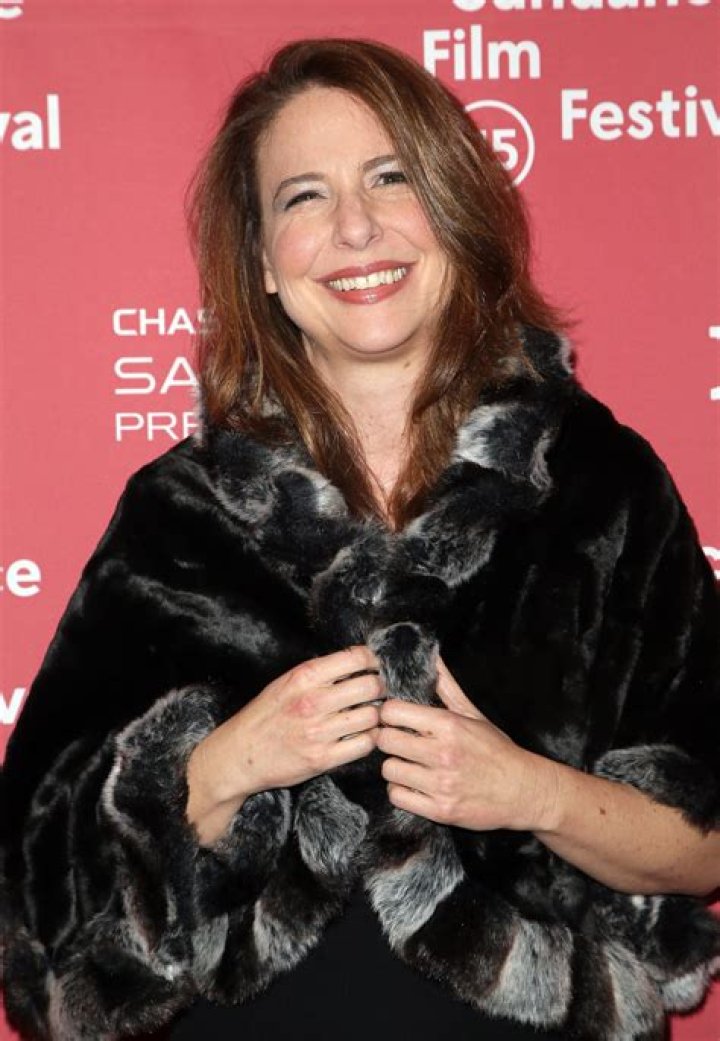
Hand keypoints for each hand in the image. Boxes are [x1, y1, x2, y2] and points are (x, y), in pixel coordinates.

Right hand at [187, 646, 382, 842]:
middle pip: (370, 687)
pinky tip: (359, 736)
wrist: (239, 755)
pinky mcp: (322, 759)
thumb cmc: (264, 716)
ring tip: (366, 715)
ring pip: (372, 717)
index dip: (371, 661)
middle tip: (375, 693)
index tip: (372, 667)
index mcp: (304, 677)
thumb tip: (355, 663)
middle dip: (378, 688)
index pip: (356, 658)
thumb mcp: (285, 682)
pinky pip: (364, 745)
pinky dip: (368, 739)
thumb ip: (318, 673)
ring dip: (374, 716)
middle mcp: (313, 701)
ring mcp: (318, 732)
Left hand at [376, 657, 558, 831]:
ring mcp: (441, 784)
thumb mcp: (472, 714)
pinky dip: (401, 790)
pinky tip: (415, 784)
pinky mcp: (440, 810)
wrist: (524, 791)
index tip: (394, 718)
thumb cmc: (497, 750)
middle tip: (399, 741)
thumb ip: (446, 686)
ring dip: (395, 766)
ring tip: (409, 763)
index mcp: (449, 725)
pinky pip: (397, 796)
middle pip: (386, 740)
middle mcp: (443, 753)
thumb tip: (430, 657)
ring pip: (389, 769)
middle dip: (388, 738)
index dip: (389, 713)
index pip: (393, 711)